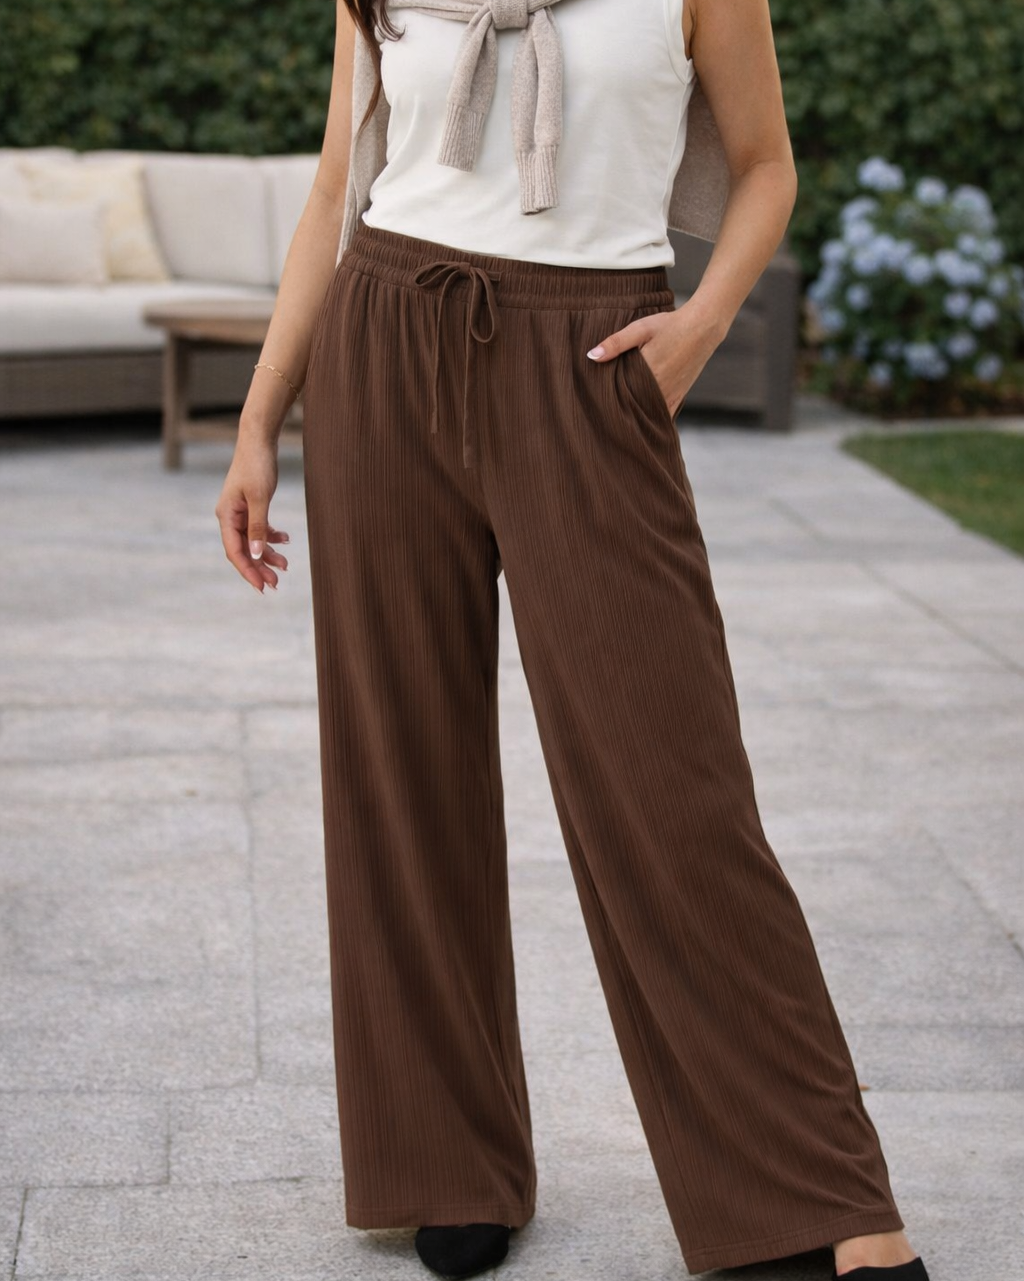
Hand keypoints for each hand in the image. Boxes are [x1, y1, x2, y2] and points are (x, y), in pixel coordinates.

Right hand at [215, 436, 289, 593]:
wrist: (258, 439)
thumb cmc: (257, 466)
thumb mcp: (260, 498)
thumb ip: (258, 528)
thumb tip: (254, 554)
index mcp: (226, 516)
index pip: (235, 551)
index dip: (248, 571)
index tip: (262, 587)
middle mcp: (230, 516)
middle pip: (243, 550)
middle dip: (259, 567)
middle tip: (276, 583)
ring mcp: (240, 512)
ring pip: (252, 541)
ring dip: (267, 554)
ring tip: (285, 565)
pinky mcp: (250, 506)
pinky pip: (258, 528)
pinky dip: (271, 536)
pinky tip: (285, 539)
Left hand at [586, 302, 724, 417]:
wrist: (703, 327)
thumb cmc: (670, 325)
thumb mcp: (640, 329)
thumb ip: (616, 343)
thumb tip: (591, 356)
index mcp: (646, 373)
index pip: (618, 395)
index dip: (605, 401)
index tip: (594, 406)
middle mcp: (658, 389)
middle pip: (631, 407)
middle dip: (617, 411)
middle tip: (602, 417)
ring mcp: (670, 394)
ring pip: (646, 413)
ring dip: (634, 416)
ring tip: (617, 423)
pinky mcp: (678, 396)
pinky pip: (663, 415)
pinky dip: (652, 419)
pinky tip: (642, 425)